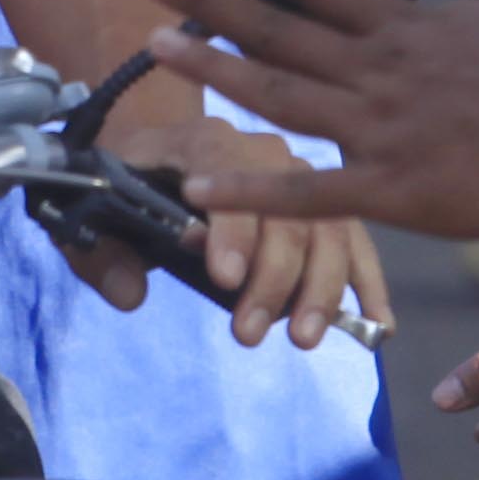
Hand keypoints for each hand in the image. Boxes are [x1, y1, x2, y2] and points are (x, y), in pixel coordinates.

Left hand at [82, 69, 373, 346]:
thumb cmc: (127, 188)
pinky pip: (353, 242)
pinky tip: (379, 326)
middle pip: (284, 209)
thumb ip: (105, 253)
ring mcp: (298, 178)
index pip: (227, 174)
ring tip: (304, 339)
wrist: (156, 160)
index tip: (224, 279)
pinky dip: (368, 283)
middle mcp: (262, 150)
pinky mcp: (321, 208)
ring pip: (326, 228)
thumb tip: (131, 293)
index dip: (231, 229)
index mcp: (204, 141)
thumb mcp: (99, 214)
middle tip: (248, 334)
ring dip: (320, 288)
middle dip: (272, 276)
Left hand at [145, 0, 478, 240]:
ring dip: (211, 67)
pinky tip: (200, 185)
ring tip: (151, 44)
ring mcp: (378, 126)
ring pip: (275, 92)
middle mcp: (380, 70)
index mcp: (414, 31)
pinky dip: (250, 188)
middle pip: (277, 27)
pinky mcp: (391, 187)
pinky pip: (306, 190)